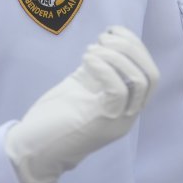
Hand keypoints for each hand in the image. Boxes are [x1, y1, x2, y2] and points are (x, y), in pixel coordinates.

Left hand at [5, 26, 158, 182]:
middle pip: (151, 76)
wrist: (32, 151)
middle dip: (131, 48)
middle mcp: (127, 116)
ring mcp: (118, 121)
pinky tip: (86, 58)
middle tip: (103, 39)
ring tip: (91, 50)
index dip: (136, 46)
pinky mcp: (102, 122)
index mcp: (125, 107)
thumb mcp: (81, 88)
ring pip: (139, 81)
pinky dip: (104, 66)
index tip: (112, 32)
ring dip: (117, 55)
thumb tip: (107, 44)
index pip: (149, 73)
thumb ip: (98, 72)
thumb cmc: (53, 119)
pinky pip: (117, 89)